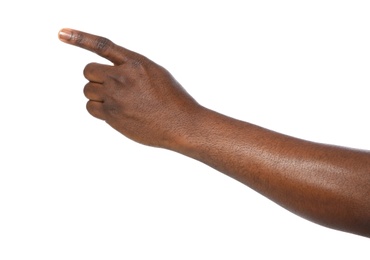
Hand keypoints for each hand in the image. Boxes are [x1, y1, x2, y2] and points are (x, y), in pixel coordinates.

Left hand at [58, 28, 201, 148]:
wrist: (181, 124)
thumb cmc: (172, 98)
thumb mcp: (155, 72)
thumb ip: (131, 67)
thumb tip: (109, 72)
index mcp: (135, 63)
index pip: (102, 46)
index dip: (80, 37)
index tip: (61, 33)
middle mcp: (123, 78)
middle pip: (89, 72)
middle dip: (96, 78)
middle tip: (112, 87)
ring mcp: (116, 97)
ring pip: (88, 90)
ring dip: (97, 94)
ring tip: (120, 102)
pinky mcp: (112, 116)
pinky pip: (91, 108)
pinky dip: (98, 109)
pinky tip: (117, 112)